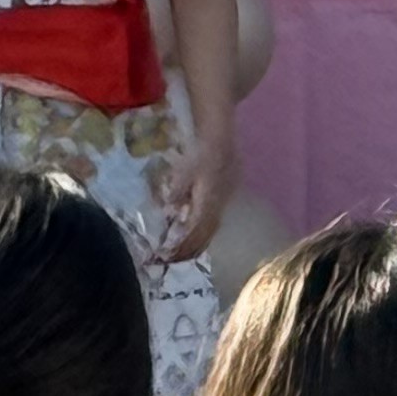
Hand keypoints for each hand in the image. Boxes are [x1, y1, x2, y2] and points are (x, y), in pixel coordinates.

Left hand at [159, 130, 236, 262]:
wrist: (221, 134)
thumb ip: (176, 194)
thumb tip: (169, 214)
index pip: (195, 231)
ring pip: (213, 226)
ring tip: (185, 251)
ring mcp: (226, 198)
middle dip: (190, 249)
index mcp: (208, 200)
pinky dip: (205, 229)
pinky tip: (197, 229)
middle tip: (174, 260)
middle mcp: (220, 203)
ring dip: (199, 241)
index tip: (167, 257)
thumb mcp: (182, 172)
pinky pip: (216, 217)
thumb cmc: (198, 151)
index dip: (182, 246)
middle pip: (206, 233)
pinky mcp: (229, 192)